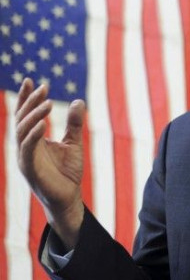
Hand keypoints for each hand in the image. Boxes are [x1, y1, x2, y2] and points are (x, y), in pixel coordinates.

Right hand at [15, 78, 85, 248]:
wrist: (68, 199)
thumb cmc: (68, 172)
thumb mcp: (74, 143)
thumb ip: (74, 124)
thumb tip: (78, 101)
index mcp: (32, 141)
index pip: (25, 115)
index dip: (26, 98)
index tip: (31, 81)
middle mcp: (24, 148)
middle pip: (22, 120)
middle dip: (30, 102)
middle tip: (44, 88)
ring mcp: (24, 158)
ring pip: (22, 132)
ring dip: (33, 115)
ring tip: (47, 103)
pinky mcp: (30, 170)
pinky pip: (28, 149)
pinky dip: (34, 135)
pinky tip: (43, 123)